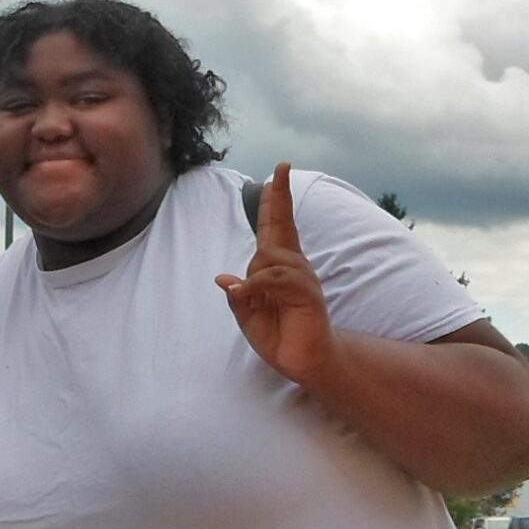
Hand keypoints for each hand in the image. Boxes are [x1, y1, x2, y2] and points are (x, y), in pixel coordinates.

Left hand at [215, 163, 335, 387]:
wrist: (304, 361)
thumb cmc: (280, 336)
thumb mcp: (248, 316)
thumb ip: (238, 296)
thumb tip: (222, 277)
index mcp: (279, 266)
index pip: (276, 227)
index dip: (275, 201)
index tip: (278, 173)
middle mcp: (293, 265)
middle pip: (282, 225)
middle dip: (280, 196)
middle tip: (282, 167)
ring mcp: (302, 277)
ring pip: (269, 257)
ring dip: (255, 275)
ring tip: (252, 298)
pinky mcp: (306, 292)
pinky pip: (275, 278)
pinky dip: (257, 285)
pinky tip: (246, 293)